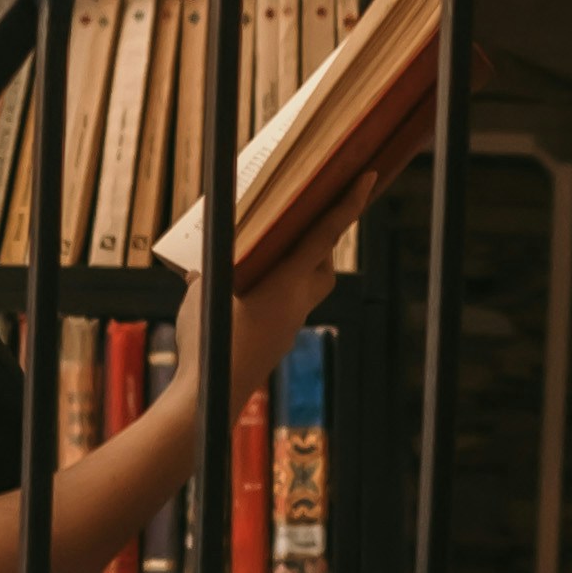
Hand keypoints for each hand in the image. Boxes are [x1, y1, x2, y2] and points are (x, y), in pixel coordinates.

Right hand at [182, 197, 356, 415]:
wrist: (212, 395)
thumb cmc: (208, 340)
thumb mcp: (204, 292)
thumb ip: (210, 270)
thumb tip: (202, 263)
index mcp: (286, 282)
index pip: (326, 233)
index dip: (348, 204)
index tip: (369, 177)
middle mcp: (298, 302)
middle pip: (324, 262)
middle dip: (318, 238)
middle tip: (302, 217)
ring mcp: (292, 323)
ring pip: (309, 285)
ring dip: (298, 266)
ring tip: (267, 253)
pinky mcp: (281, 338)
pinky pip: (289, 304)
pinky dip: (276, 291)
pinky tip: (247, 293)